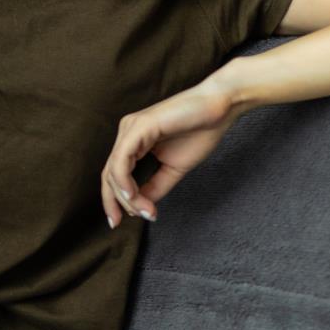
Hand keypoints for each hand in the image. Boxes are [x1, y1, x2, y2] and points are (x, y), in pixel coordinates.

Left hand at [100, 82, 243, 228]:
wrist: (220, 108)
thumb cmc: (200, 132)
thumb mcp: (173, 169)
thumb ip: (155, 187)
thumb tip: (140, 208)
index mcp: (133, 142)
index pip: (114, 175)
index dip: (114, 200)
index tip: (122, 221)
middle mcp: (127, 133)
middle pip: (109, 175)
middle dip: (115, 202)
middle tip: (133, 219)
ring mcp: (130, 128)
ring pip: (113, 170)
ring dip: (126, 196)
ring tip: (144, 211)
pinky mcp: (139, 126)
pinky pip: (122, 159)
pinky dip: (124, 180)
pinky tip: (133, 195)